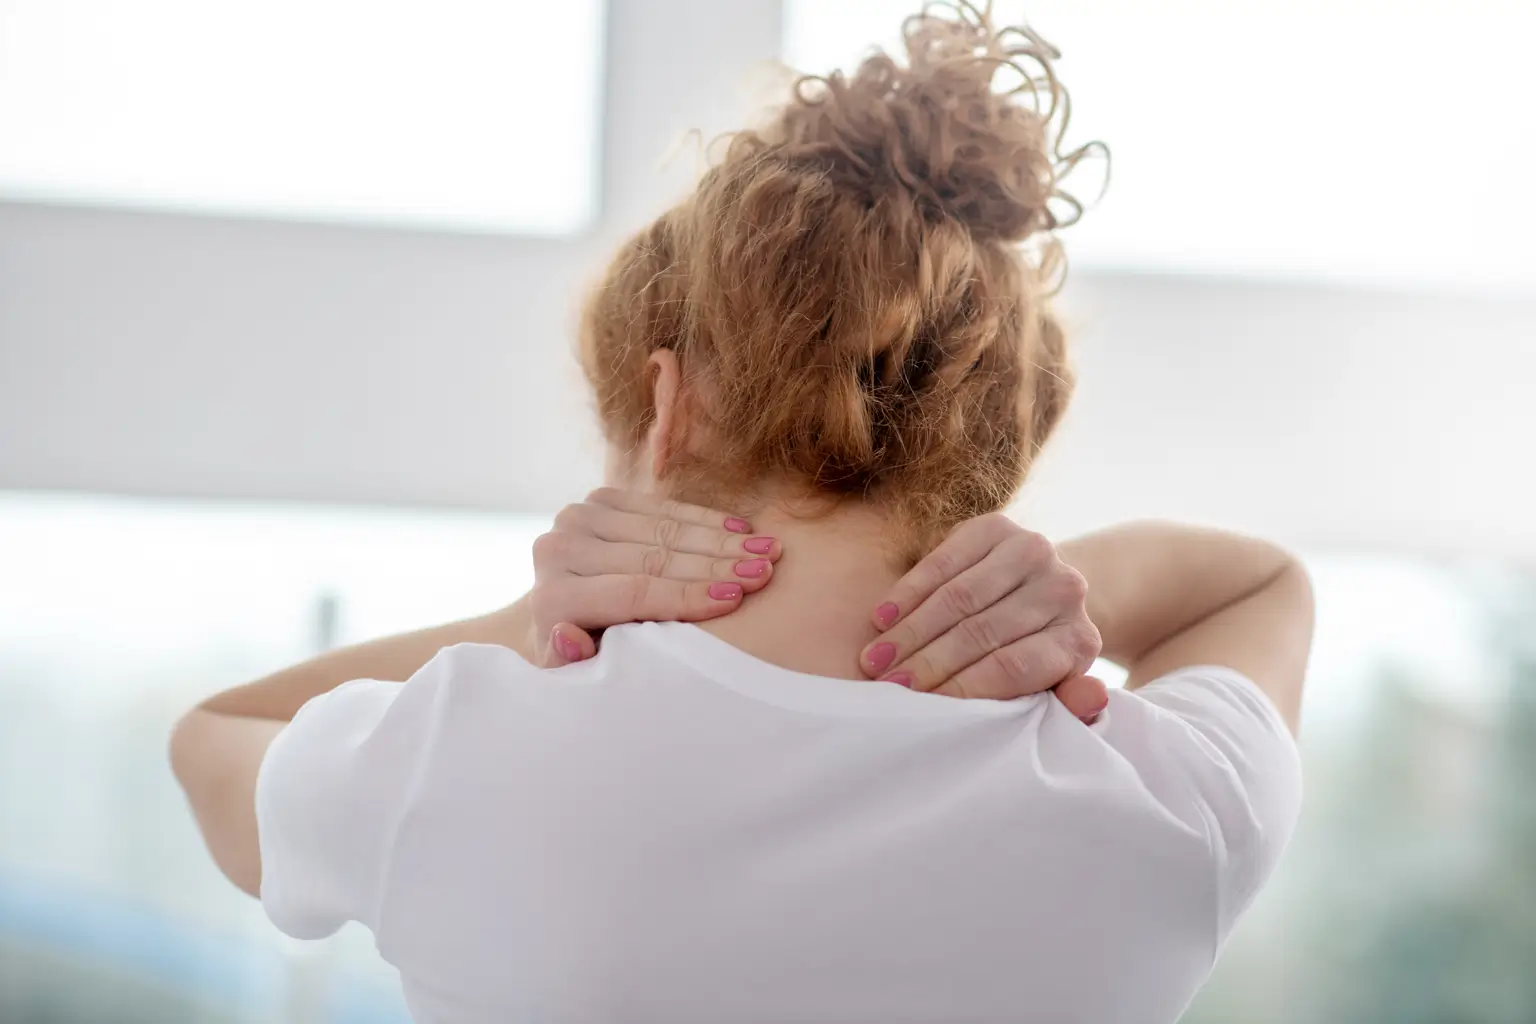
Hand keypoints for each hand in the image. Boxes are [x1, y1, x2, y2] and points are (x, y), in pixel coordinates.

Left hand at [529, 488, 781, 666]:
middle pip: (653, 557)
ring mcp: (578, 518)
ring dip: (721, 538)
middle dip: (717, 564)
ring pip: (663, 528)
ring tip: (768, 548)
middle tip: (766, 570)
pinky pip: (662, 507)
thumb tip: (567, 635)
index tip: (739, 597)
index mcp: (552, 599)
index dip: (689, 594)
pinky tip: (742, 527)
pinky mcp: (599, 500)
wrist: (562, 612)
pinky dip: (704, 518)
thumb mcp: (579, 676)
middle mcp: (556, 550)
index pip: (633, 593)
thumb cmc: (587, 658)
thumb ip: (573, 663)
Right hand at [860, 513, 1108, 721]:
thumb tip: (1091, 697)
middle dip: (926, 662)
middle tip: (887, 685)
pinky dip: (909, 591)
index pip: (1012, 667)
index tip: (919, 704)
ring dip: (910, 630)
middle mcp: (1064, 590)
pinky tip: (883, 617)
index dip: (959, 687)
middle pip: (982, 633)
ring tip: (875, 657)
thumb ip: (1069, 700)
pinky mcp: (998, 527)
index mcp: (1078, 639)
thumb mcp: (1050, 686)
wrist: (1038, 590)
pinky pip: (944, 561)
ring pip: (959, 597)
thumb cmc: (1031, 653)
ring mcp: (1033, 552)